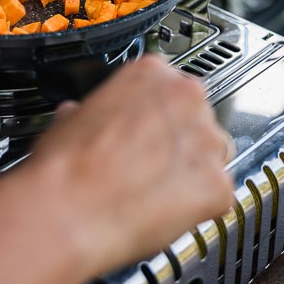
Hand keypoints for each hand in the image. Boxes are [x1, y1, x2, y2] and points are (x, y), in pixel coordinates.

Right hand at [28, 55, 235, 278]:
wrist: (68, 210)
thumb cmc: (64, 166)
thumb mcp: (70, 118)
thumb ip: (94, 112)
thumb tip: (81, 117)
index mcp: (152, 72)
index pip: (172, 89)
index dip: (158, 118)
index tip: (147, 133)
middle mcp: (187, 97)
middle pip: (198, 119)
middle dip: (179, 143)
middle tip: (150, 166)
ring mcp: (208, 140)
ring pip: (214, 155)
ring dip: (193, 173)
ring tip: (156, 192)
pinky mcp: (219, 183)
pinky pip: (218, 195)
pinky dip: (199, 207)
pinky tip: (166, 211)